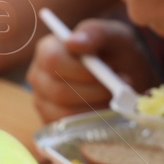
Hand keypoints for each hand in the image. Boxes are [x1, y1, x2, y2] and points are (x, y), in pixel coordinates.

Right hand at [26, 18, 158, 122]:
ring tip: (117, 100)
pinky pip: (70, 131)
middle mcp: (39, 77)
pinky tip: (108, 112)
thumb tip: (73, 42)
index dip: (82, 71)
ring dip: (98, 108)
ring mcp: (43, 103)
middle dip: (95, 92)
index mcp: (47, 50)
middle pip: (58, 91)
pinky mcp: (53, 124)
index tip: (110, 73)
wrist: (124, 78)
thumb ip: (95, 33)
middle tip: (122, 89)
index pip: (53, 61)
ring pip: (65, 114)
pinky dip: (94, 124)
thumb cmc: (115, 53)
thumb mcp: (113, 36)